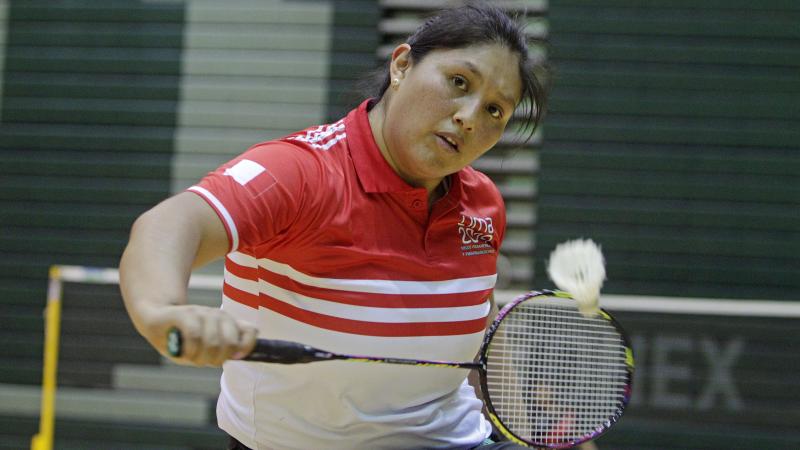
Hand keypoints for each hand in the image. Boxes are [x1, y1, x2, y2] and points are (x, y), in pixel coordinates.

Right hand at [140, 304, 257, 366]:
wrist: (155, 319)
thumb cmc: (183, 337)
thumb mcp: (205, 346)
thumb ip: (223, 349)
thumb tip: (237, 355)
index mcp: (228, 323)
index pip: (251, 331)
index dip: (246, 347)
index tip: (235, 357)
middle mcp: (219, 315)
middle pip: (231, 343)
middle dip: (217, 359)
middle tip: (204, 361)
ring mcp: (203, 313)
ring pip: (213, 342)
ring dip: (201, 357)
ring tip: (191, 356)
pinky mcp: (186, 313)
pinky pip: (195, 336)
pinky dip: (191, 349)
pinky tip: (185, 353)